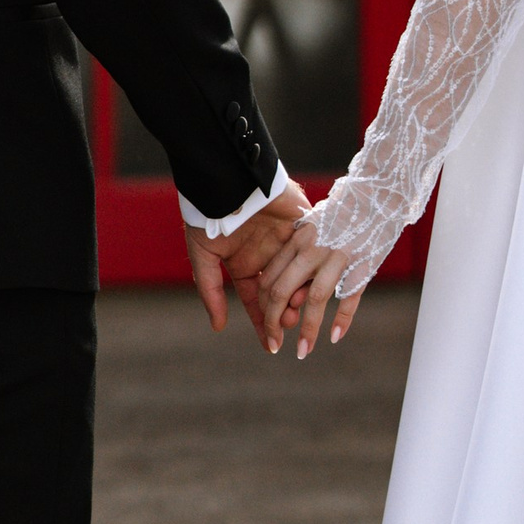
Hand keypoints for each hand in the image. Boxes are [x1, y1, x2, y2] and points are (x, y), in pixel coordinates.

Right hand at [183, 182, 306, 339]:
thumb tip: (218, 327)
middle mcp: (268, 255)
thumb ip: (211, 291)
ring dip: (302, 291)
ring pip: (301, 273)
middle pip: (283, 292)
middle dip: (285, 311)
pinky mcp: (303, 221)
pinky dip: (317, 263)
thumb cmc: (209, 215)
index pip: (258, 301)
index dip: (264, 323)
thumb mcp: (205, 256)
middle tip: (288, 323)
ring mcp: (286, 238)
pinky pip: (314, 246)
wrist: (226, 177)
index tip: (271, 346)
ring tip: (301, 304)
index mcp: (245, 264)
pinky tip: (319, 279)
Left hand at [254, 212, 360, 361]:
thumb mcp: (313, 230)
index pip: (269, 280)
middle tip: (275, 346)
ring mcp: (338, 256)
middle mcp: (313, 248)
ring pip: (315, 299)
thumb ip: (300, 259)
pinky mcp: (362, 264)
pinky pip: (349, 296)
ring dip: (307, 330)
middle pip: (283, 291)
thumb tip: (293, 297)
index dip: (264, 309)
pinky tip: (335, 336)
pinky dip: (342, 318)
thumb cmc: (342, 215)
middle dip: (275, 324)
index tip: (267, 328)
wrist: (377, 195)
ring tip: (303, 352)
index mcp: (297, 240)